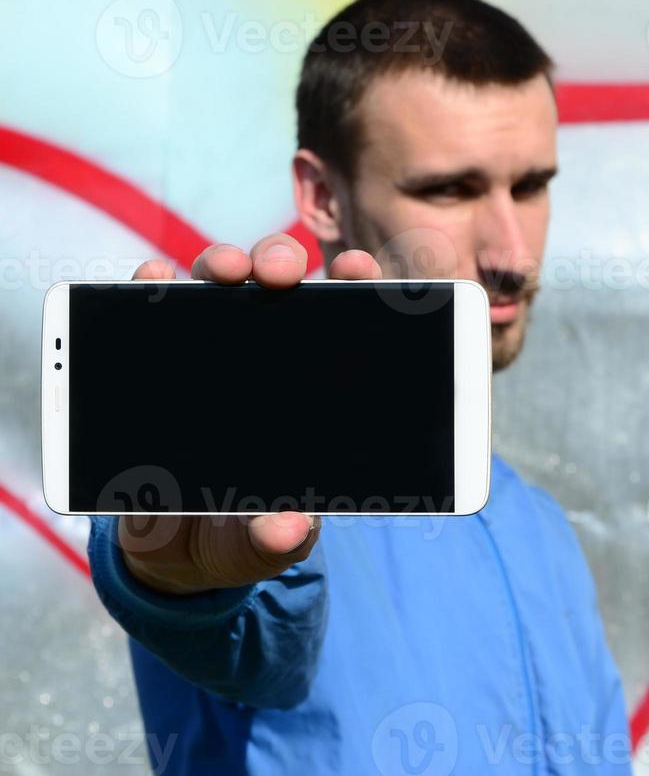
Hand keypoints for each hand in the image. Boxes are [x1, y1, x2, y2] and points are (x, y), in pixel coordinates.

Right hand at [118, 234, 382, 593]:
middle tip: (279, 274)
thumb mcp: (261, 541)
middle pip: (277, 285)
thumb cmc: (239, 532)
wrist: (173, 547)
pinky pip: (154, 305)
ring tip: (226, 270)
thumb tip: (288, 529)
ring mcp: (207, 348)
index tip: (356, 269)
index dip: (354, 285)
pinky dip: (154, 281)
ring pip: (219, 282)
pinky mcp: (156, 355)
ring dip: (224, 263)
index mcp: (309, 388)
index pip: (342, 320)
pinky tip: (155, 276)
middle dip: (281, 263)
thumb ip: (274, 538)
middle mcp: (261, 354)